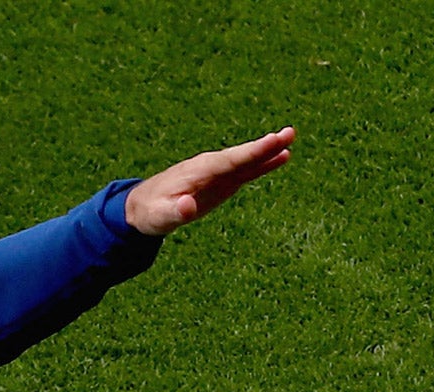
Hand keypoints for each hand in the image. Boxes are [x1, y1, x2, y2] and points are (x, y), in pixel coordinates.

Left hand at [123, 127, 294, 236]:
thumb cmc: (151, 212)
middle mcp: (211, 166)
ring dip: (268, 151)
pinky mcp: (222, 181)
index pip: (229, 160)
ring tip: (291, 141)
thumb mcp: (160, 216)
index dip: (250, 152)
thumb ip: (175, 212)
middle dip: (264, 146)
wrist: (142, 206)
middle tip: (288, 134)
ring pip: (247, 160)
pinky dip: (263, 163)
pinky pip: (246, 170)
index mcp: (198, 171)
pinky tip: (281, 157)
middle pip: (242, 155)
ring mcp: (218, 172)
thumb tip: (188, 206)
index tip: (271, 142)